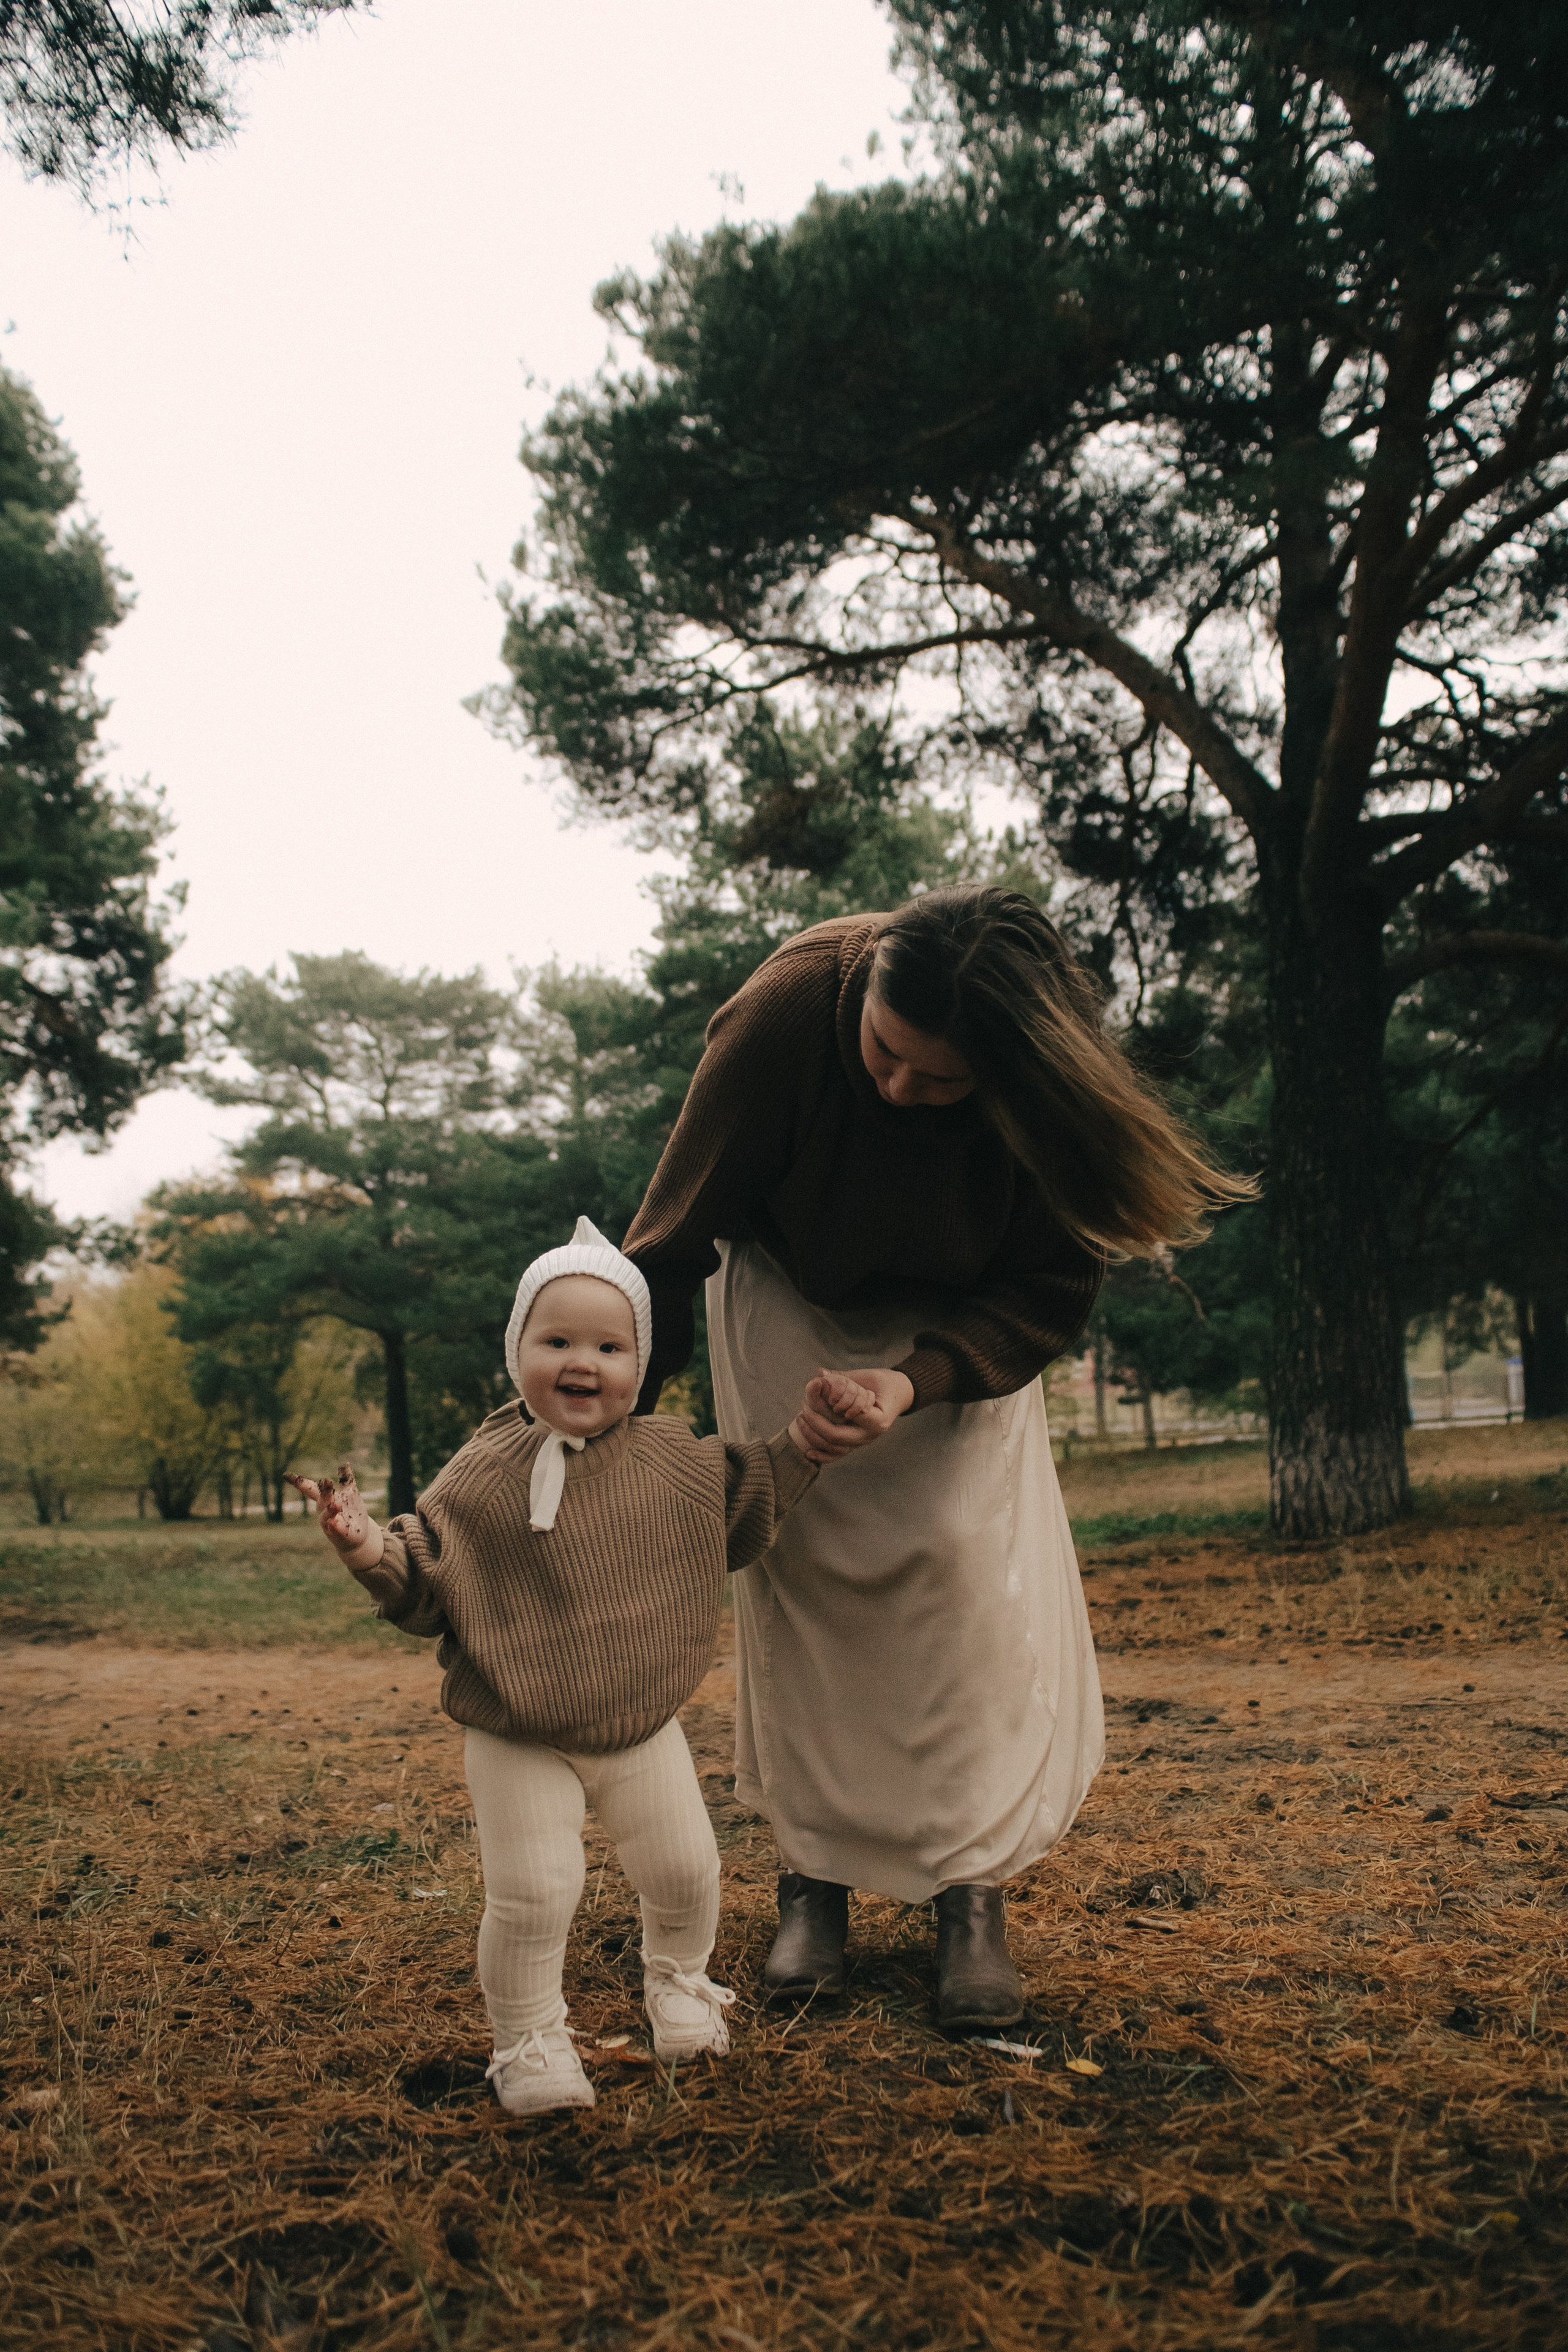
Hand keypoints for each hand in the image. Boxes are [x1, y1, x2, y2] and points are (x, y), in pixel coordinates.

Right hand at [286, 1463, 381, 1564]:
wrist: (359, 1534)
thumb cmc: (349, 1512)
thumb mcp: (349, 1493)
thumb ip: (345, 1479)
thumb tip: (344, 1463)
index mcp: (324, 1499)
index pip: (310, 1489)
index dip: (298, 1483)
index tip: (285, 1475)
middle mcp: (323, 1510)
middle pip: (321, 1499)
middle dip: (324, 1491)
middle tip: (327, 1480)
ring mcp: (330, 1522)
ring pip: (326, 1515)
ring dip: (330, 1509)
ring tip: (336, 1505)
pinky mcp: (339, 1533)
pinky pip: (336, 1529)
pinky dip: (335, 1525)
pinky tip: (335, 1522)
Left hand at [789, 1366, 914, 1462]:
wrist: (898, 1395)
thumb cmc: (883, 1382)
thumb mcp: (868, 1376)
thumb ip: (844, 1377)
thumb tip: (819, 1374)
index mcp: (878, 1419)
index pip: (851, 1415)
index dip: (834, 1405)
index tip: (823, 1391)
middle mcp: (870, 1435)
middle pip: (837, 1436)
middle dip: (815, 1422)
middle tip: (803, 1407)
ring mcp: (862, 1442)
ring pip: (834, 1448)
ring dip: (813, 1436)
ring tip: (800, 1419)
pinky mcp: (856, 1444)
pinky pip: (837, 1456)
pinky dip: (822, 1456)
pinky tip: (808, 1453)